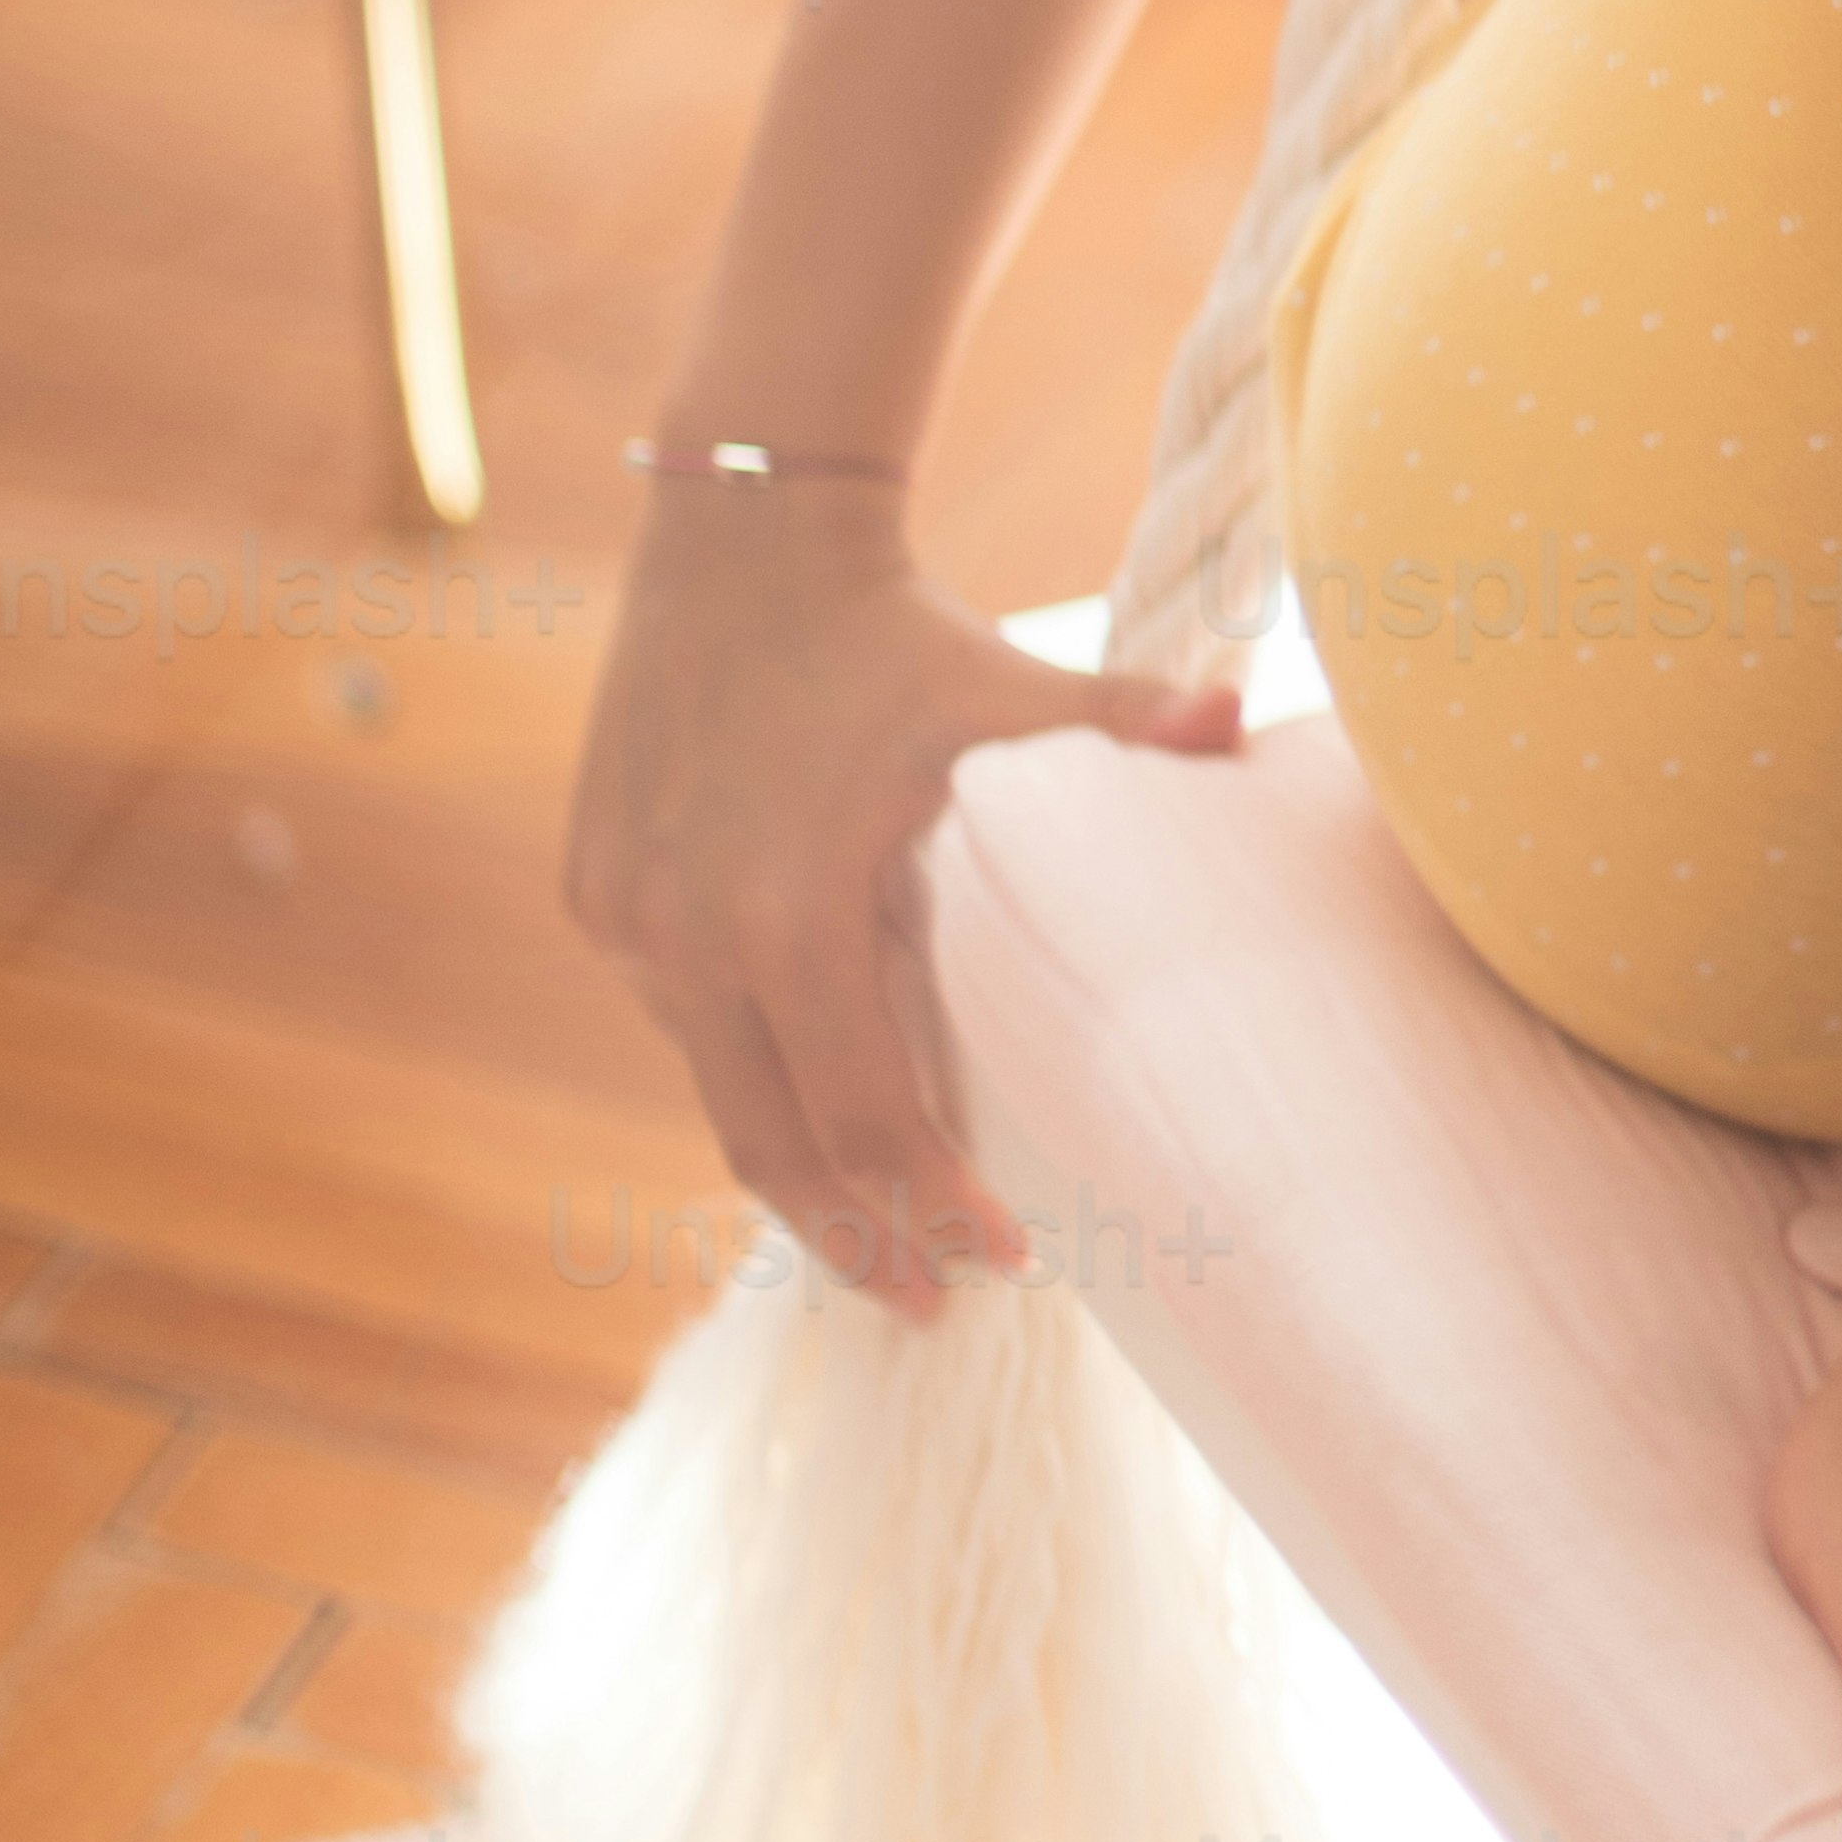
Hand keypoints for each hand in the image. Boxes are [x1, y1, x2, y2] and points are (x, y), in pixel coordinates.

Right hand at [563, 475, 1244, 1317]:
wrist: (741, 536)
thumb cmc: (893, 631)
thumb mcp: (1009, 681)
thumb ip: (1125, 721)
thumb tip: (1249, 726)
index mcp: (790, 912)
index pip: (863, 1114)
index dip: (929, 1206)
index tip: (1002, 1264)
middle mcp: (687, 936)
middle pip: (770, 1148)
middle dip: (851, 1241)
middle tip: (926, 1305)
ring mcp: (627, 919)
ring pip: (715, 1085)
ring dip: (792, 1159)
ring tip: (870, 1223)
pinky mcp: (593, 892)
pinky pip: (673, 1012)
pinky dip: (738, 1060)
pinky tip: (800, 1087)